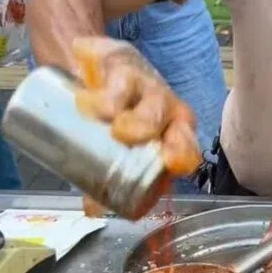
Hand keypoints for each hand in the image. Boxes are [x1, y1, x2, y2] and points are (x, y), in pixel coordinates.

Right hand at [71, 35, 201, 176]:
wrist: (94, 71)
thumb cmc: (115, 117)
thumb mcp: (114, 148)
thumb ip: (106, 180)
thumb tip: (93, 211)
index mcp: (171, 134)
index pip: (185, 147)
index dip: (181, 153)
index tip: (171, 163)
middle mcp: (164, 107)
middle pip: (167, 118)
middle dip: (150, 126)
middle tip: (126, 134)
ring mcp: (143, 83)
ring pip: (142, 96)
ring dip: (124, 104)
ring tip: (104, 117)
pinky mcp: (119, 61)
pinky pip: (115, 75)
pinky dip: (100, 88)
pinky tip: (86, 99)